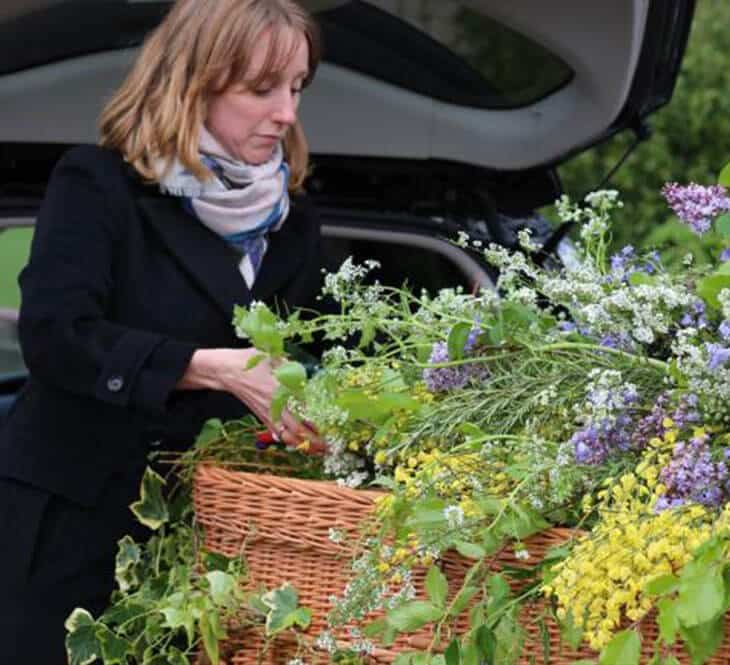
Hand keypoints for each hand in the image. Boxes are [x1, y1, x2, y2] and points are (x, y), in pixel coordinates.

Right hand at [179, 348, 326, 454]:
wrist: (227, 370)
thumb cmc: (250, 361)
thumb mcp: (273, 357)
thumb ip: (290, 366)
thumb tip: (304, 374)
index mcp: (278, 390)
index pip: (300, 411)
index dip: (314, 421)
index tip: (327, 427)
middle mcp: (273, 405)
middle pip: (296, 429)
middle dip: (312, 441)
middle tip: (327, 447)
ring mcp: (267, 413)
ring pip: (286, 435)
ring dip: (302, 445)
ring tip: (317, 450)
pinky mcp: (261, 416)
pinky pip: (277, 433)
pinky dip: (289, 441)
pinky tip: (299, 445)